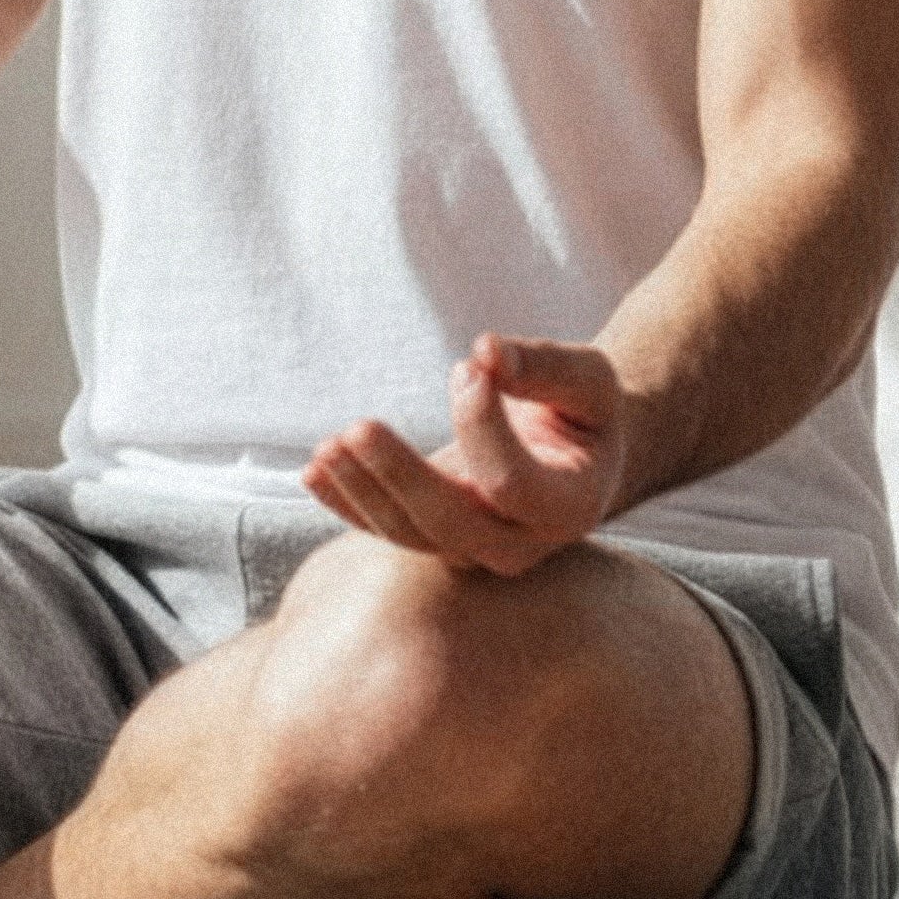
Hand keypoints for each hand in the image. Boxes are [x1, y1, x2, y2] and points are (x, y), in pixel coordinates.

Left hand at [301, 335, 625, 574]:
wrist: (572, 452)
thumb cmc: (581, 409)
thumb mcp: (585, 379)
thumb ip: (543, 367)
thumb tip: (484, 351)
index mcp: (570, 507)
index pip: (513, 485)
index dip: (480, 428)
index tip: (465, 365)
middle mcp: (521, 542)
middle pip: (451, 525)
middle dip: (399, 477)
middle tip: (358, 427)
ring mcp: (475, 548)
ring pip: (410, 535)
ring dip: (361, 492)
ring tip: (326, 447)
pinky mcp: (435, 534)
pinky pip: (386, 530)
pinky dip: (346, 504)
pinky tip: (312, 471)